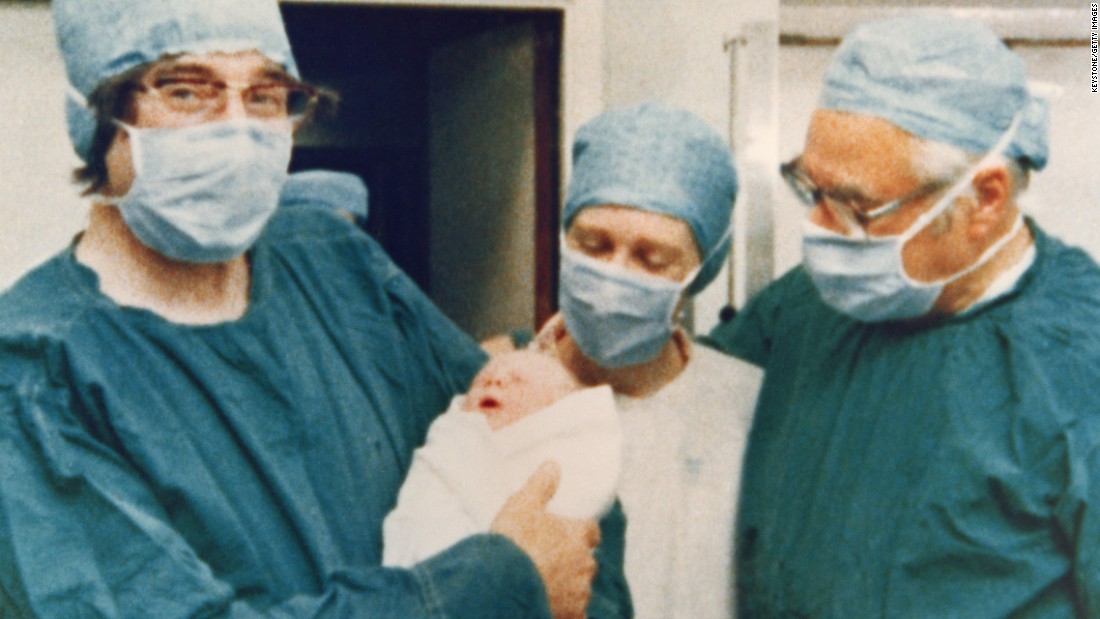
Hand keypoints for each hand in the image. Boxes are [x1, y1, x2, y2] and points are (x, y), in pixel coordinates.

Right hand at [491, 461, 599, 618]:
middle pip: (586, 561)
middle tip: (550, 561)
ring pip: (580, 589)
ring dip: (569, 587)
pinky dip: (567, 612)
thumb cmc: (515, 542)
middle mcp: (585, 565)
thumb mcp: (522, 505)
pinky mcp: (571, 616)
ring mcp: (579, 594)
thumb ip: (540, 486)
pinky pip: (576, 615)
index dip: (581, 530)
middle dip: (573, 561)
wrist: (505, 584)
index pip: (590, 530)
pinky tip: (552, 608)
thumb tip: (553, 465)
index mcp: (578, 536)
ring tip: (545, 586)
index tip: (572, 532)